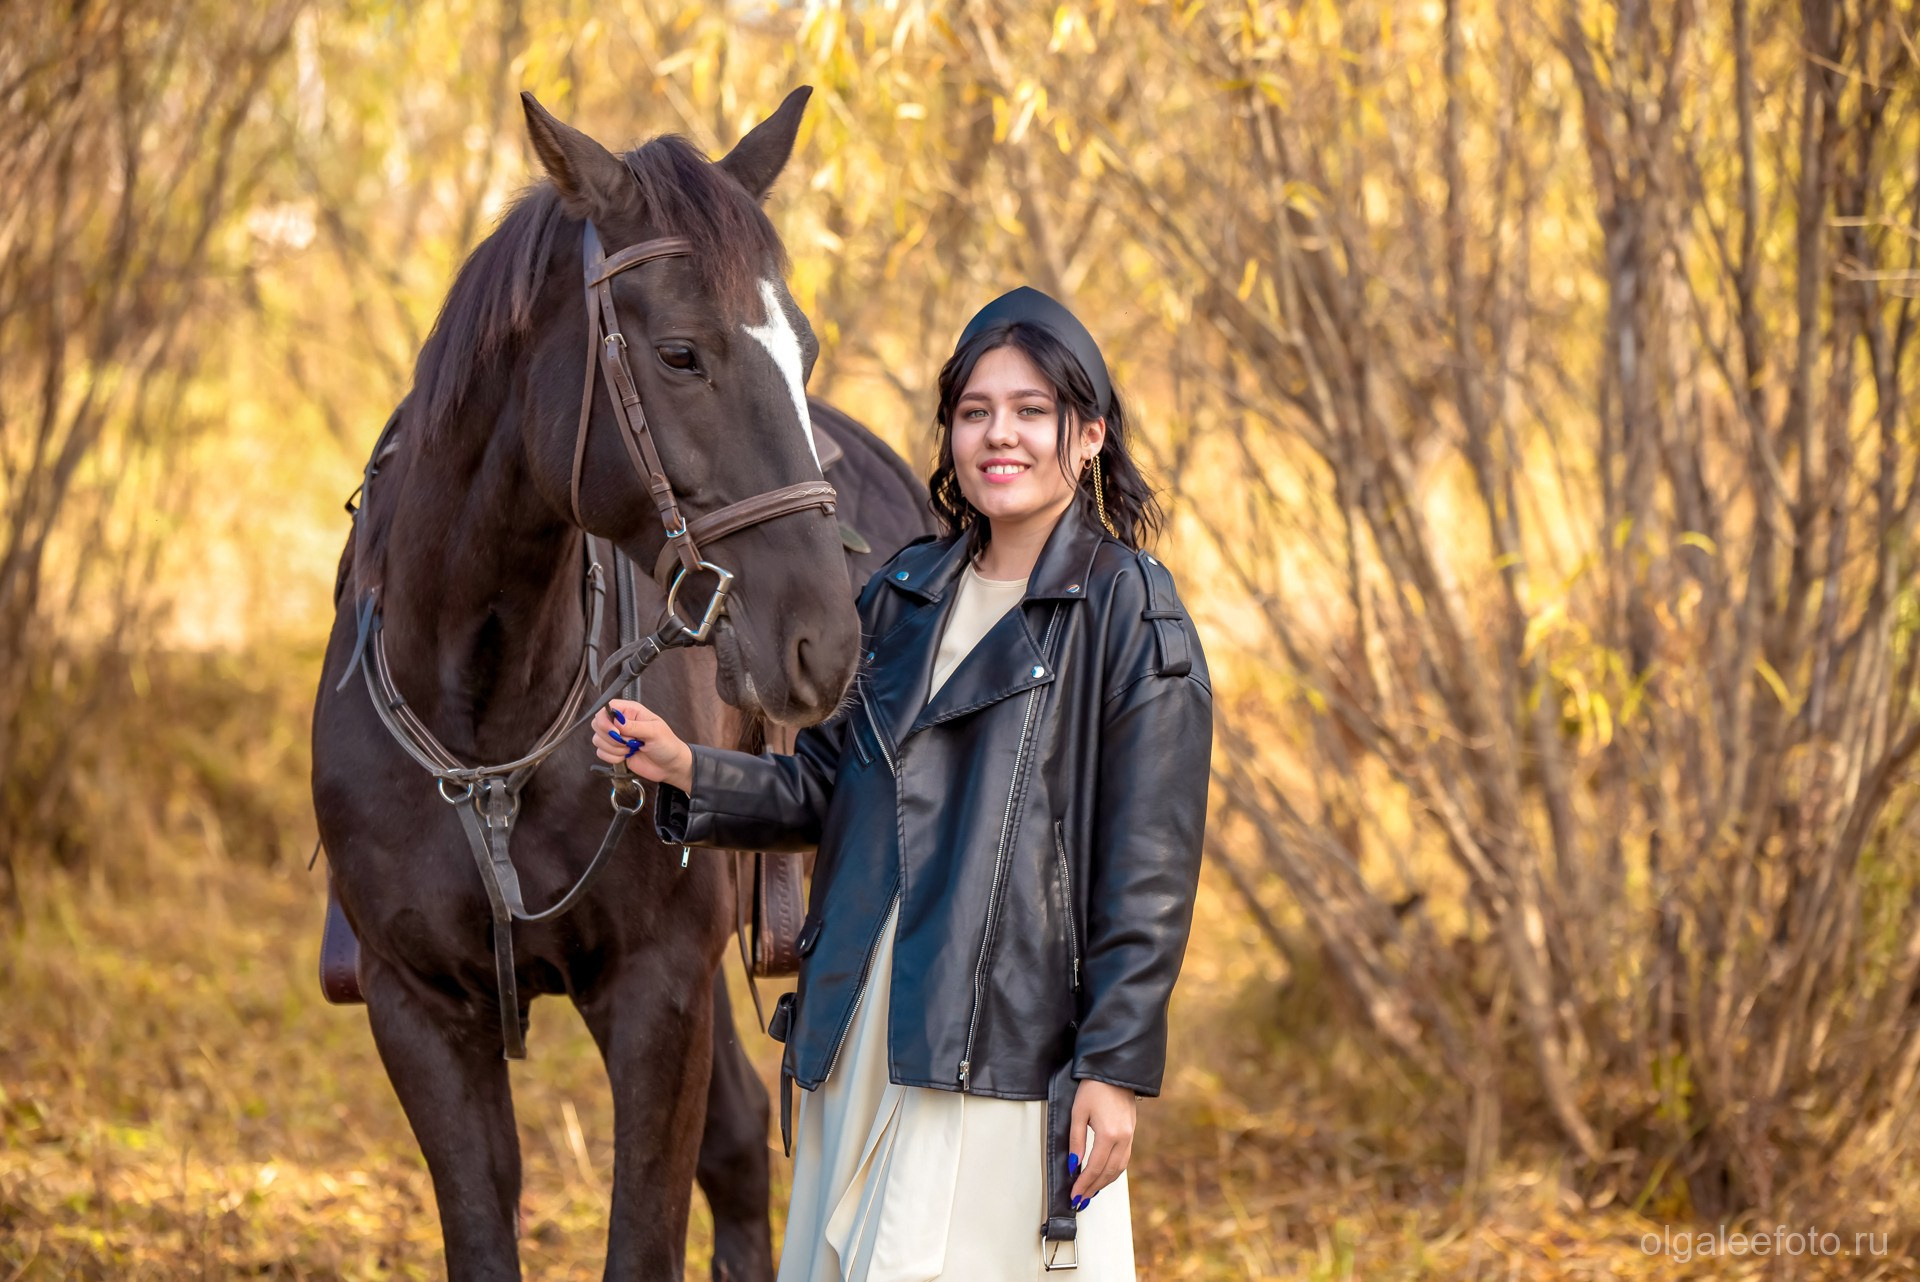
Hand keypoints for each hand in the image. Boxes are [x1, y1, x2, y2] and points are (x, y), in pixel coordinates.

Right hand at [589, 699, 693, 792]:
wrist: (670, 766)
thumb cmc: (667, 744)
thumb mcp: (654, 732)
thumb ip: (635, 726)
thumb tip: (617, 722)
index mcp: (631, 711)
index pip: (606, 707)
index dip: (605, 719)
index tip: (615, 731)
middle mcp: (621, 722)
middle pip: (597, 723)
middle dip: (610, 737)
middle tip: (628, 742)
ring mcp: (616, 737)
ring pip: (597, 740)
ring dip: (614, 749)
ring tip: (631, 749)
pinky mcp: (614, 751)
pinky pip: (601, 753)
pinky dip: (612, 758)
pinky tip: (626, 757)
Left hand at [1067, 1078, 1135, 1208]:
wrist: (1115, 1071)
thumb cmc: (1093, 1088)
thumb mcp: (1078, 1113)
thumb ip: (1076, 1140)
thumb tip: (1073, 1164)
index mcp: (1108, 1134)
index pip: (1094, 1167)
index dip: (1083, 1184)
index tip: (1074, 1196)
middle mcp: (1123, 1138)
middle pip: (1108, 1172)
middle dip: (1093, 1188)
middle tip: (1080, 1201)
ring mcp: (1130, 1136)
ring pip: (1118, 1169)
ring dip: (1104, 1183)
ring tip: (1090, 1193)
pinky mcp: (1131, 1133)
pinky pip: (1124, 1159)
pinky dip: (1113, 1172)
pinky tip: (1104, 1176)